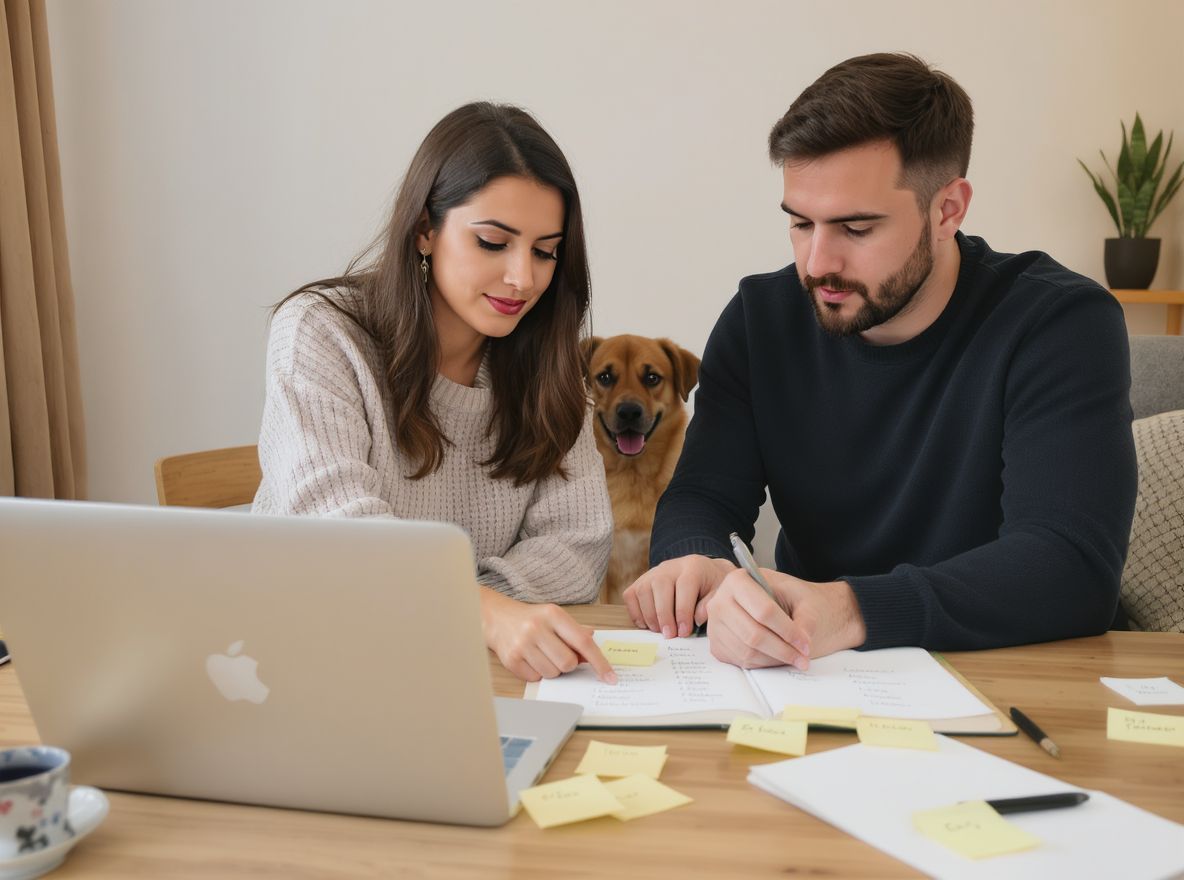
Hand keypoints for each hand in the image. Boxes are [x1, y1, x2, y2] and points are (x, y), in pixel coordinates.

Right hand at [479, 588, 616, 683]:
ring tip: (542, 654)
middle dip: (569, 664)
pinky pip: (536, 678)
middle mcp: (537, 628)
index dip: (599, 662)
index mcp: (553, 614)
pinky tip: (531, 658)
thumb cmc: (532, 619)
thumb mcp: (556, 617)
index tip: (610, 677)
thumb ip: (577, 632)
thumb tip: (594, 648)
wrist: (497, 618)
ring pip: (553, 673)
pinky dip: (538, 673)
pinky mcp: (511, 660)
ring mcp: (522, 644)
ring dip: (553, 669)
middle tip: (559, 653)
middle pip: (568, 663)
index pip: (583, 642)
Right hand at [623, 555, 735, 638]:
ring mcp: (653, 572)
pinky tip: (648, 624)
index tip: (684, 632)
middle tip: (669, 635)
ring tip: (660, 631)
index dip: (683, 612)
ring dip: (649, 615)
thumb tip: (696, 619)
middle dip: (664, 614)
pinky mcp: (642, 580)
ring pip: (643, 590)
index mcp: (693, 567)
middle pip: (660, 585)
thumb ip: (710, 605)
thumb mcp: (719, 593)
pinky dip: (635, 612)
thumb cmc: (711, 586)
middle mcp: (670, 566)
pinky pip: (631, 595)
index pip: (684, 586)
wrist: (703, 571)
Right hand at [706, 568, 865, 669]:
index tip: (805, 643)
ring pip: (747, 651)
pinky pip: (742, 661)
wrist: (780, 603)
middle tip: (803, 657)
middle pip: (753, 634)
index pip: (763, 611)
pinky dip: (764, 664)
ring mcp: (716, 625)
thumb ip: (806, 620)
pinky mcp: (718, 645)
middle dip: (782, 650)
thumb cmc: (791, 597)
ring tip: (795, 658)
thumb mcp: (805, 600)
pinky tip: (778, 657)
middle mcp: (721, 602)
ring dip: (775, 660)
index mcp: (739, 581)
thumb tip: (802, 643)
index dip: (787, 631)